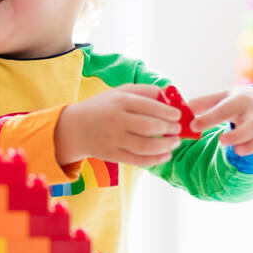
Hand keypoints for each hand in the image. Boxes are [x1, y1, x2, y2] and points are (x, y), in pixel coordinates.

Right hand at [55, 84, 184, 167]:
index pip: (149, 106)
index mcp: (119, 101)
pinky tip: (165, 155)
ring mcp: (113, 139)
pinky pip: (138, 160)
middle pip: (149, 126)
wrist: (74, 128)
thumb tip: (172, 96)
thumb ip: (145, 92)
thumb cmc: (103, 107)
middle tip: (178, 129)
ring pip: (146, 146)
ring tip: (175, 142)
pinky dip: (155, 160)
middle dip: (169, 129)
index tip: (178, 115)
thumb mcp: (119, 92)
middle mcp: (116, 120)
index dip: (168, 112)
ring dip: (166, 146)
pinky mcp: (112, 155)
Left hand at [187, 85, 252, 165]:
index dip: (210, 118)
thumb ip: (201, 104)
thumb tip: (181, 111)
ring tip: (237, 152)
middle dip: (239, 134)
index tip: (194, 126)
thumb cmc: (234, 102)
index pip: (227, 108)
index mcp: (240, 101)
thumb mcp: (219, 98)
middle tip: (221, 141)